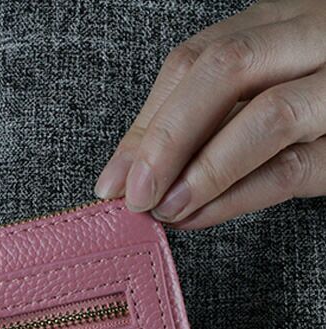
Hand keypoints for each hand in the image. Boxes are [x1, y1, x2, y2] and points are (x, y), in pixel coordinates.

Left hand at [94, 0, 325, 227]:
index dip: (146, 123)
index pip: (194, 60)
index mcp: (277, 23)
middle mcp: (312, 37)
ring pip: (266, 115)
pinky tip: (198, 217)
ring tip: (163, 211)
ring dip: (201, 171)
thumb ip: (199, 123)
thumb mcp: (256, 96)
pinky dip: (236, 196)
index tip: (112, 179)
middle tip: (132, 195)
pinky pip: (293, 168)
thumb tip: (125, 176)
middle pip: (224, 71)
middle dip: (165, 139)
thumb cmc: (314, 107)